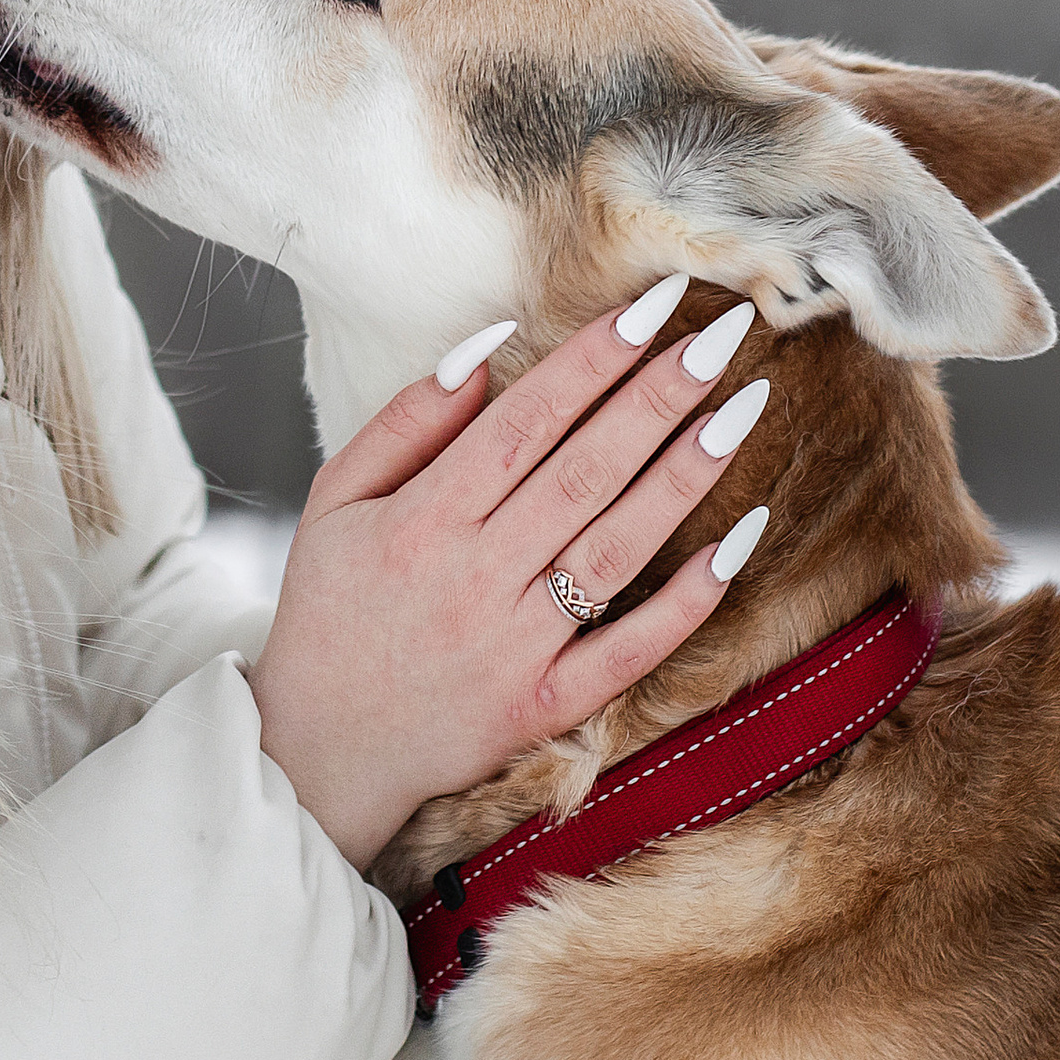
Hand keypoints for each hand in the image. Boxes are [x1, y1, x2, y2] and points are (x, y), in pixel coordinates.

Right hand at [246, 284, 768, 870]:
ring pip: (617, 547)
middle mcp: (475, 577)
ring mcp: (516, 647)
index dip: (593, 359)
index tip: (653, 306)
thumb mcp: (333, 499)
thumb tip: (484, 348)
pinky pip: (630, 650)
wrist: (317, 753)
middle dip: (659, 396)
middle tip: (724, 335)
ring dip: (686, 476)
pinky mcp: (545, 706)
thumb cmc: (328, 610)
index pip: (526, 420)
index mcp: (422, 519)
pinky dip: (688, 600)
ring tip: (742, 409)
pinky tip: (739, 541)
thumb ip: (405, 422)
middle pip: (584, 471)